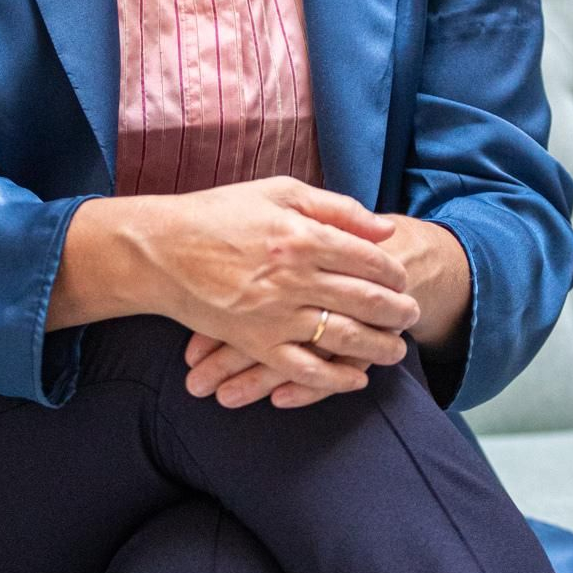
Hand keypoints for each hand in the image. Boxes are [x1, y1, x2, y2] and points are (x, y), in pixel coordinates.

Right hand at [179, 210, 470, 409]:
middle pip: (365, 300)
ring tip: (397, 349)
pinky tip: (356, 379)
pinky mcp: (255, 343)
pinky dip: (336, 379)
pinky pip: (304, 369)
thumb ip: (335, 208)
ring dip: (379, 346)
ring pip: (343, 338)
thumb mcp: (278, 193)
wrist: (161, 250)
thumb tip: (385, 229)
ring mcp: (275, 315)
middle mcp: (294, 277)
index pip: (368, 259)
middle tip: (412, 316)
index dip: (393, 272)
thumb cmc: (219, 214)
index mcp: (302, 236)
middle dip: (398, 311)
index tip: (402, 279)